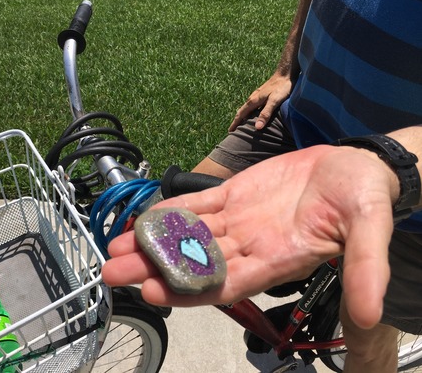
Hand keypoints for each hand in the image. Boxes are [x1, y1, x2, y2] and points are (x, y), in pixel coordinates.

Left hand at [102, 145, 398, 328]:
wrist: (355, 166)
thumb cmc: (364, 197)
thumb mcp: (369, 228)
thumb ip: (364, 267)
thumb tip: (370, 316)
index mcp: (278, 259)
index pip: (226, 284)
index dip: (189, 290)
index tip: (152, 291)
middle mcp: (251, 245)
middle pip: (194, 262)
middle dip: (153, 268)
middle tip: (113, 270)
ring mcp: (240, 220)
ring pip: (189, 234)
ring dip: (154, 241)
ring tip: (117, 245)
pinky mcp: (235, 195)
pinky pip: (198, 205)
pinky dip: (172, 210)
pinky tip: (146, 216)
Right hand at [229, 73, 292, 131]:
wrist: (286, 73)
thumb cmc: (282, 87)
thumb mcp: (274, 101)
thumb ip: (266, 113)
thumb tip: (257, 127)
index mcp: (253, 101)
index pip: (241, 114)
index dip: (235, 123)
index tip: (230, 131)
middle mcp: (253, 98)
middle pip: (242, 112)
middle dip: (237, 121)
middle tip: (232, 130)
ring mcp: (257, 96)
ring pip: (247, 109)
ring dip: (242, 117)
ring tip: (241, 125)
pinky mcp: (262, 95)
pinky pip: (252, 106)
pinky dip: (249, 113)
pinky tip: (253, 115)